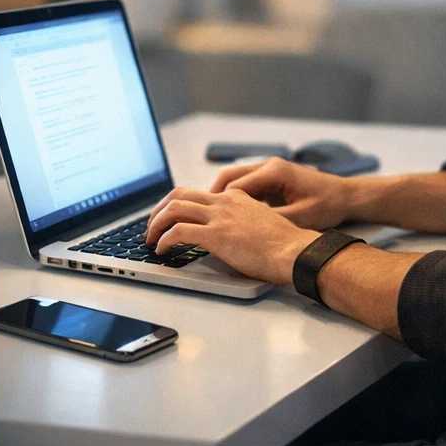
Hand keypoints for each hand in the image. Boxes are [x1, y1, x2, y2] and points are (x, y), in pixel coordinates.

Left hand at [145, 187, 319, 285]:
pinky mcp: (216, 234)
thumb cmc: (285, 245)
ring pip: (173, 209)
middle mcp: (224, 202)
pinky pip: (178, 232)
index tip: (170, 218)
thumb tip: (229, 235)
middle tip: (151, 225)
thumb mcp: (260, 223)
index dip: (178, 205)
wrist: (296, 252)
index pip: (197, 194)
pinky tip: (161, 249)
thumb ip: (242, 221)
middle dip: (159, 209)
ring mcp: (219, 217)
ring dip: (156, 223)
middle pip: (178, 195)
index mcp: (235, 198)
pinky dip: (164, 239)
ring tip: (150, 238)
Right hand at [208, 157, 353, 229]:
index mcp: (274, 172)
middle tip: (198, 216)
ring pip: (234, 179)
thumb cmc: (328, 204)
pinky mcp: (272, 176)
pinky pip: (245, 184)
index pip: (234, 186)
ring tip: (209, 216)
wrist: (347, 195)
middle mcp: (268, 165)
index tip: (206, 219)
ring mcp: (269, 169)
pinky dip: (234, 197)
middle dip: (211, 197)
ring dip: (221, 196)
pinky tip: (230, 214)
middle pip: (228, 177)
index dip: (219, 204)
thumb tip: (245, 230)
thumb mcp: (300, 217)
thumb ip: (272, 221)